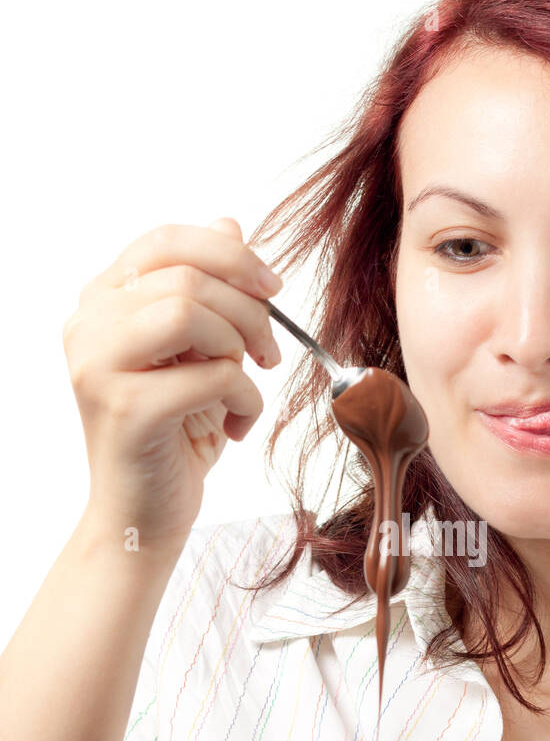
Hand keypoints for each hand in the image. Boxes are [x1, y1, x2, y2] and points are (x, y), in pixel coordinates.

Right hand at [63, 216, 281, 549]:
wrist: (142, 517)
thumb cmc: (172, 436)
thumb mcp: (195, 354)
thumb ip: (204, 290)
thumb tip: (228, 223)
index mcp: (101, 302)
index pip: (165, 241)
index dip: (229, 254)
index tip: (271, 287)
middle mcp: (87, 325)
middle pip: (188, 275)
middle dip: (249, 310)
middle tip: (269, 353)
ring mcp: (98, 366)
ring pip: (192, 311)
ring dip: (241, 347)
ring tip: (245, 383)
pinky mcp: (125, 409)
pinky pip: (211, 375)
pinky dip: (245, 398)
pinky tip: (239, 425)